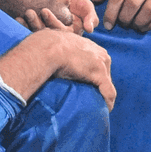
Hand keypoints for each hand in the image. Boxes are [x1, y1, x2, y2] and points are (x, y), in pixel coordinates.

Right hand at [0, 30, 115, 110]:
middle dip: (99, 84)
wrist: (47, 48)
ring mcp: (100, 63)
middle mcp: (98, 52)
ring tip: (98, 104)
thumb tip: (42, 54)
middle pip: (104, 71)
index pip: (96, 61)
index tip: (85, 83)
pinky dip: (107, 102)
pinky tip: (105, 109)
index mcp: (88, 44)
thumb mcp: (52, 42)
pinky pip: (108, 92)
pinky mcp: (100, 74)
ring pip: (107, 83)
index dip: (91, 73)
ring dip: (103, 94)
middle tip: (91, 96)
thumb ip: (54, 48)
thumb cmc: (45, 45)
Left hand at [16, 0, 97, 35]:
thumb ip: (90, 18)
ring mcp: (45, 31)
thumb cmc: (79, 4)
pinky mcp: (37, 26)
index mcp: (68, 35)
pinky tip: (17, 17)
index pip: (59, 31)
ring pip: (35, 30)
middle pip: (45, 32)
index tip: (45, 11)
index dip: (52, 22)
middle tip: (29, 13)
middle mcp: (55, 35)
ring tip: (23, 13)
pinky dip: (23, 23)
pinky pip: (28, 27)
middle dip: (36, 24)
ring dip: (28, 23)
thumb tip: (89, 29)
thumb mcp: (88, 9)